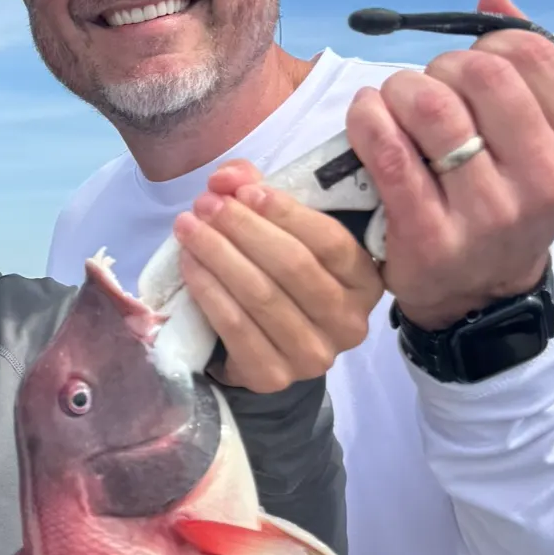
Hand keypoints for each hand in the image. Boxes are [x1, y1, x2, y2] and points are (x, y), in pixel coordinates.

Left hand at [172, 158, 384, 391]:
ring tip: (188, 227)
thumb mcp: (283, 231)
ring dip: (218, 255)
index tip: (244, 191)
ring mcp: (313, 355)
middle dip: (243, 229)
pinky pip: (236, 326)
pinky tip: (189, 264)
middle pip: (292, 267)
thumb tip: (226, 177)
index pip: (330, 241)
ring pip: (260, 295)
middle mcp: (349, 323)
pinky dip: (208, 290)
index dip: (285, 212)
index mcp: (365, 281)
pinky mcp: (273, 377)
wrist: (267, 347)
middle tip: (205, 205)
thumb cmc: (282, 277)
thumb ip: (259, 193)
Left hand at [345, 0, 553, 330]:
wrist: (478, 294)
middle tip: (428, 88)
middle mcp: (545, 183)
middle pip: (481, 75)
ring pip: (432, 108)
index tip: (472, 66)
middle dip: (441, 67)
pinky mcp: (430, 236)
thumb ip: (525, 70)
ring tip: (393, 103)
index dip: (490, 45)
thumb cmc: (504, 203)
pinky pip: (390, 153)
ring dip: (400, 90)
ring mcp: (489, 214)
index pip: (534, 57)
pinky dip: (368, 120)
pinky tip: (366, 117)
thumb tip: (494, 1)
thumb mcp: (537, 143)